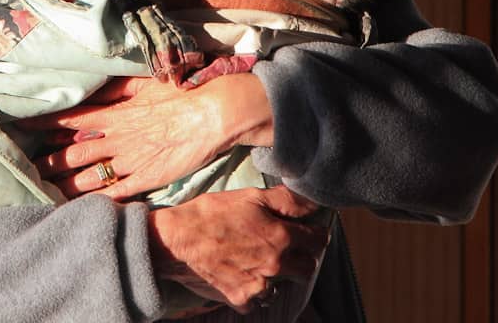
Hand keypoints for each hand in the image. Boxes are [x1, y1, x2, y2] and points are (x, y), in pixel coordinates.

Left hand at [26, 73, 273, 199]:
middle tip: (30, 169)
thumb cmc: (180, 92)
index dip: (47, 124)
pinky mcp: (147, 178)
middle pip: (74, 152)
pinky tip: (83, 207)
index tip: (26, 127)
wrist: (211, 114)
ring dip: (66, 184)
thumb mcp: (144, 83)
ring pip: (90, 176)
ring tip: (47, 191)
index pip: (72, 119)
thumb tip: (94, 90)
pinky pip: (117, 192)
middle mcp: (117, 138)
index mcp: (115, 113)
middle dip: (50, 162)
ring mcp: (131, 161)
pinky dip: (98, 201)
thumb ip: (116, 90)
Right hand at [147, 185, 328, 312]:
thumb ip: (286, 200)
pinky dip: (253, 290)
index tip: (309, 231)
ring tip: (261, 261)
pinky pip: (257, 300)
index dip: (315, 234)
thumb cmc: (213, 213)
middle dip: (303, 258)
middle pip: (307, 269)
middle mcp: (275, 265)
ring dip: (278, 276)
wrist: (179, 238)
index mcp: (281, 236)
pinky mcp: (241, 297)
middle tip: (289, 248)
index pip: (318, 241)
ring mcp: (259, 284)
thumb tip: (314, 201)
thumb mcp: (250, 196)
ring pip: (283, 286)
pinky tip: (243, 274)